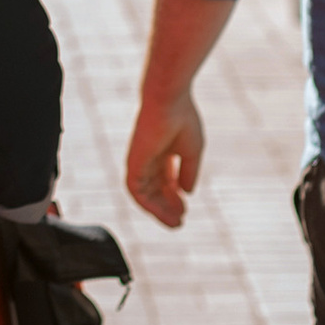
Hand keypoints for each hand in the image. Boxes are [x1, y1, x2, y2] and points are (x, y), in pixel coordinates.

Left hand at [126, 91, 204, 228]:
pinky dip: (149, 204)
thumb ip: (189, 172)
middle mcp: (148, 158)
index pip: (166, 179)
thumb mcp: (191, 151)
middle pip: (155, 189)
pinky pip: (136, 191)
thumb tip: (187, 192)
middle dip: (167, 206)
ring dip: (158, 210)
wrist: (168, 102)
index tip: (186, 209)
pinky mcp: (132, 164)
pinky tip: (162, 213)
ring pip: (145, 194)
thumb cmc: (182, 119)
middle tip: (180, 221)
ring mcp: (139, 161)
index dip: (175, 196)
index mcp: (163, 151)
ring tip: (174, 222)